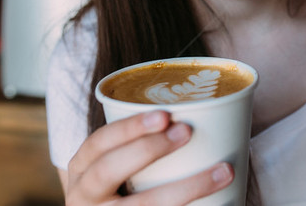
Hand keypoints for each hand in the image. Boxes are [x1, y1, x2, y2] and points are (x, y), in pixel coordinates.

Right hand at [62, 110, 233, 204]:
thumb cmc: (123, 182)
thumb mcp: (117, 161)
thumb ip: (142, 141)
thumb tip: (207, 109)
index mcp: (81, 167)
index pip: (98, 142)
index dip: (129, 128)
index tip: (165, 114)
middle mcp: (83, 195)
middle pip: (108, 171)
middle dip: (148, 149)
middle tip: (187, 131)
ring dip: (185, 189)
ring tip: (223, 172)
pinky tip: (214, 204)